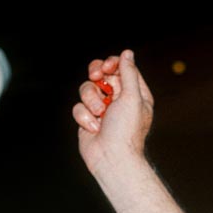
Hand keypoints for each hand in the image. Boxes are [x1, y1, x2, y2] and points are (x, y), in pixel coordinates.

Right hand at [72, 49, 154, 177]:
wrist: (111, 158)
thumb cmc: (126, 131)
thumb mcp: (132, 97)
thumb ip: (128, 73)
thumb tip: (127, 53)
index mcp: (134, 93)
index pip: (121, 68)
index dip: (112, 63)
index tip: (106, 67)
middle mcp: (118, 99)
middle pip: (101, 74)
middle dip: (96, 74)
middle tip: (96, 76)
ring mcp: (101, 109)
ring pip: (86, 89)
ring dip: (90, 101)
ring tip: (99, 115)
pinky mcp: (87, 119)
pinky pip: (78, 107)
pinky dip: (84, 117)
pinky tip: (93, 128)